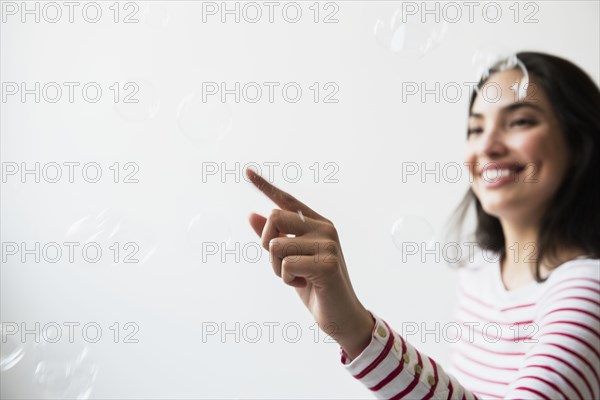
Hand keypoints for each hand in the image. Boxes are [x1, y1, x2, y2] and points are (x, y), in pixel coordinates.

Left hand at [246, 168, 374, 358]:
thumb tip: (252, 214)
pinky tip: (306, 284)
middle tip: (283, 265)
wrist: (340, 315)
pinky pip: (286, 264)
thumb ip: (274, 238)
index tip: (247, 171)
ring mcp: (328, 243)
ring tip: (298, 277)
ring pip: (276, 246)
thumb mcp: (289, 260)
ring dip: (278, 268)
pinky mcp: (327, 262)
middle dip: (268, 244)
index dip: (265, 186)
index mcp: (317, 224)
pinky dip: (288, 279)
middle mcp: (325, 228)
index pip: (287, 200)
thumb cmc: (315, 287)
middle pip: (275, 217)